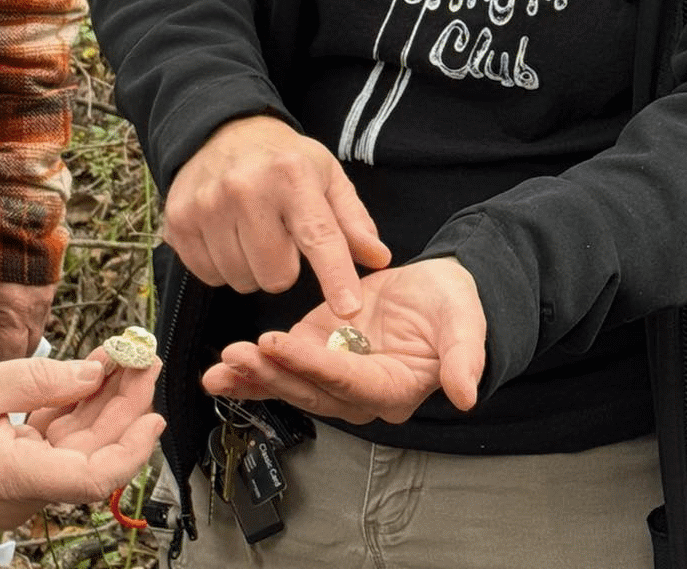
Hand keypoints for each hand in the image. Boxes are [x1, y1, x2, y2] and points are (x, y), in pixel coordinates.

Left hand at [0, 274, 55, 359]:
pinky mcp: (49, 286)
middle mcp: (37, 309)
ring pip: (34, 332)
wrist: (11, 205)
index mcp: (15, 311)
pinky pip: (39, 314)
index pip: (9, 357)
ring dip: (15, 335)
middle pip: (26, 350)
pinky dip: (24, 318)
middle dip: (5, 352)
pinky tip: (6, 303)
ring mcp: (47, 297)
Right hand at [0, 349, 165, 528]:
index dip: (131, 448)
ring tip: (124, 359)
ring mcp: (19, 484)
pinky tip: (89, 375)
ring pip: (77, 444)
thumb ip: (37, 379)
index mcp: (13, 478)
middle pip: (91, 453)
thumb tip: (90, 374)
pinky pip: (54, 442)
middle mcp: (24, 492)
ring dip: (102, 403)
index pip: (92, 478)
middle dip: (123, 405)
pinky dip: (73, 408)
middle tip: (143, 359)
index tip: (154, 414)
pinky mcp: (13, 471)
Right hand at [163, 115, 389, 316]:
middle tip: (279, 238)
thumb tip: (378, 259)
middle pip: (276, 276)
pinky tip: (225, 236)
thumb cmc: (281, 159)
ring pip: (240, 280)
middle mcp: (245, 189)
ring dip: (251, 268)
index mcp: (291, 176)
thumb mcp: (326, 176)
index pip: (319, 237)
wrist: (219, 129)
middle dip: (284, 268)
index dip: (336, 276)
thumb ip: (353, 221)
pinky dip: (221, 266)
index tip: (349, 308)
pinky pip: (208, 275)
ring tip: (250, 234)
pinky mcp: (178, 220)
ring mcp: (207, 205)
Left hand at [202, 257, 486, 424]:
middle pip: (311, 390)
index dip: (311, 365)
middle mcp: (360, 392)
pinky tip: (220, 374)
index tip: (278, 344)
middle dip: (272, 374)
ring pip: (290, 385)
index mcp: (395, 388)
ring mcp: (335, 375)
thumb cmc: (453, 307)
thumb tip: (466, 394)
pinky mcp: (317, 354)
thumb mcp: (465, 323)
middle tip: (237, 354)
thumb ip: (464, 357)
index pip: (348, 381)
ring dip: (254, 377)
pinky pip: (281, 369)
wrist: (436, 292)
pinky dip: (251, 373)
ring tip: (220, 368)